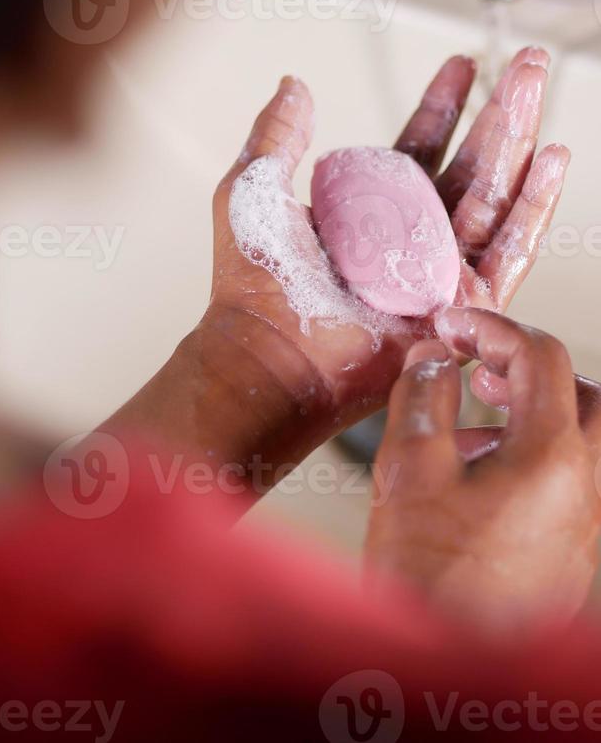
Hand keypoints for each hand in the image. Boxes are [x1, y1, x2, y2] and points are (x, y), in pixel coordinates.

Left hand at [203, 48, 566, 466]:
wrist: (268, 353)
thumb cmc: (252, 283)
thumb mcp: (255, 188)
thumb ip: (278, 135)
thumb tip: (293, 85)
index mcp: (371, 210)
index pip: (420, 147)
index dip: (443, 105)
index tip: (462, 66)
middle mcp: (412, 239)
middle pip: (470, 166)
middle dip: (500, 111)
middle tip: (527, 63)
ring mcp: (439, 272)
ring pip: (495, 196)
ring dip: (519, 140)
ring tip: (537, 89)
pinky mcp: (461, 305)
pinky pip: (509, 251)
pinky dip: (532, 206)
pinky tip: (549, 161)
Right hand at [365, 308, 600, 631]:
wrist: (442, 666)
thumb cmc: (427, 577)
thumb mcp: (408, 468)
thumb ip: (424, 395)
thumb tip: (434, 356)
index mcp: (551, 456)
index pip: (539, 357)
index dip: (491, 327)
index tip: (452, 326)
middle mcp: (582, 487)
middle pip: (585, 395)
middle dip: (532, 367)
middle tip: (482, 365)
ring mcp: (581, 523)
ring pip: (580, 440)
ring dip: (532, 411)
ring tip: (474, 413)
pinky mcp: (568, 551)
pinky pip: (565, 481)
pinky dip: (531, 454)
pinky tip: (475, 472)